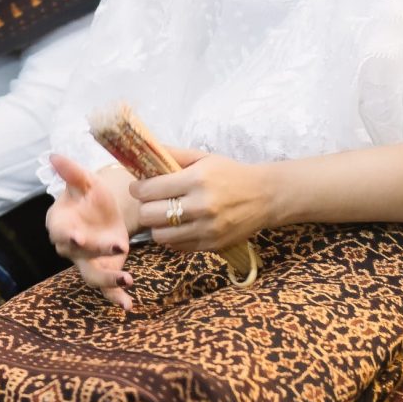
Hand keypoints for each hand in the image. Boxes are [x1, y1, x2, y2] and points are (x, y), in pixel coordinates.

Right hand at [47, 153, 135, 311]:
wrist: (105, 210)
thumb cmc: (90, 193)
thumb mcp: (85, 180)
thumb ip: (71, 171)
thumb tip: (54, 155)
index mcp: (60, 222)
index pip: (58, 230)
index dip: (66, 235)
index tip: (77, 237)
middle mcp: (70, 246)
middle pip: (77, 254)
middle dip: (95, 252)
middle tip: (117, 247)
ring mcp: (86, 261)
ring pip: (92, 276)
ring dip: (108, 280)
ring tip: (127, 280)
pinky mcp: (103, 271)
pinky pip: (107, 288)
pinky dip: (116, 297)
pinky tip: (129, 305)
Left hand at [131, 148, 275, 254]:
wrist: (265, 196)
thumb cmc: (230, 174)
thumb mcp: (203, 158)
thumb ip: (173, 155)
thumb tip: (143, 154)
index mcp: (196, 180)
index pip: (150, 190)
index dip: (138, 189)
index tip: (138, 187)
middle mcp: (201, 206)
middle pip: (150, 215)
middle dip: (145, 207)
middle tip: (151, 201)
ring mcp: (206, 229)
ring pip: (160, 235)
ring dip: (157, 225)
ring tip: (164, 215)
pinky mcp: (211, 245)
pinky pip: (177, 246)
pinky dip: (173, 237)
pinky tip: (180, 225)